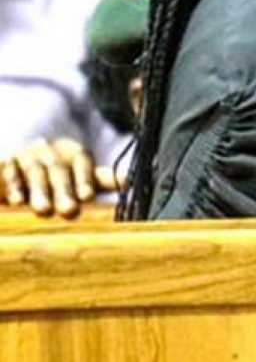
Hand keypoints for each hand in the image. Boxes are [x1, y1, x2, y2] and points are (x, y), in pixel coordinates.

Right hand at [0, 139, 121, 218]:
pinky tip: (16, 201)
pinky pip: (8, 171)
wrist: (17, 170)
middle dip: (63, 191)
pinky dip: (13, 185)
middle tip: (69, 211)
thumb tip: (136, 181)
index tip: (88, 196)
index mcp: (73, 152)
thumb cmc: (59, 178)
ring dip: (39, 192)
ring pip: (34, 172)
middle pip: (58, 169)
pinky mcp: (6, 161)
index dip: (84, 178)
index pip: (81, 160)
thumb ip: (106, 180)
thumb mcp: (82, 177)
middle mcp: (51, 149)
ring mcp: (27, 154)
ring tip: (44, 211)